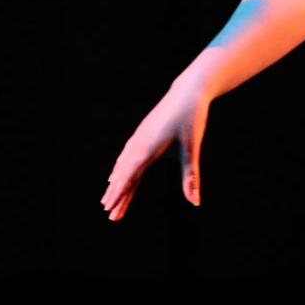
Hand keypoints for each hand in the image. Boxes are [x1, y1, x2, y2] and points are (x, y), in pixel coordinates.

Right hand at [101, 78, 209, 220]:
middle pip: (123, 174)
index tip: (109, 209)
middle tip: (108, 213)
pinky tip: (117, 170)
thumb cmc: (191, 119)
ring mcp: (139, 137)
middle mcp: (139, 144)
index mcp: (148, 150)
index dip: (119, 195)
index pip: (129, 178)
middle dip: (116, 195)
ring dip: (116, 182)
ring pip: (123, 164)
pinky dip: (120, 166)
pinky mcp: (142, 132)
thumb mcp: (192, 149)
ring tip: (109, 196)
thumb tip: (195, 202)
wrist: (188, 91)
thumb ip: (191, 177)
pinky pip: (126, 154)